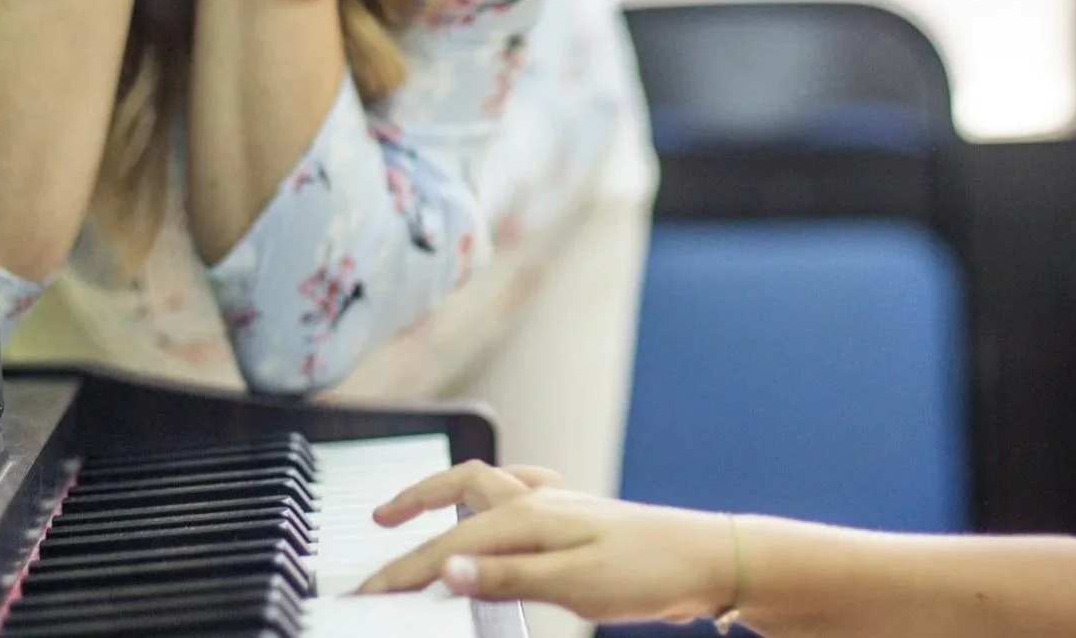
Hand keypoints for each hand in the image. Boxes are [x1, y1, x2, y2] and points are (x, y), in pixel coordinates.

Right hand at [356, 462, 735, 623]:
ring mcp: (560, 505)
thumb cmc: (649, 572)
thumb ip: (505, 577)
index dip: (401, 571)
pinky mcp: (578, 518)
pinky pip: (525, 490)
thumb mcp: (573, 584)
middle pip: (459, 489)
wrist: (710, 559)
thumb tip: (445, 568)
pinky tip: (502, 508)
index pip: (446, 545)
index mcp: (528, 519)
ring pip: (489, 483)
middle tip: (379, 522)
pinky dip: (499, 494)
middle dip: (414, 503)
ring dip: (449, 490)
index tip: (365, 593)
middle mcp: (539, 502)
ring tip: (423, 509)